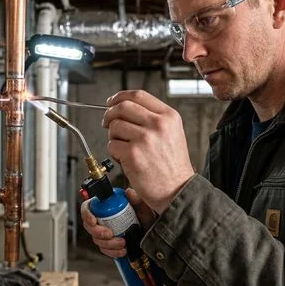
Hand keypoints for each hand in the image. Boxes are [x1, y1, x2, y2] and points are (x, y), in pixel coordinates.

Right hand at [80, 188, 155, 257]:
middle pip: (89, 226)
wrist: (153, 236)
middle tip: (109, 234)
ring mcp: (105, 232)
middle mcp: (104, 219)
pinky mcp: (109, 244)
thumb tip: (129, 192)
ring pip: (96, 239)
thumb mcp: (144, 209)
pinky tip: (122, 250)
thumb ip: (138, 200)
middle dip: (97, 232)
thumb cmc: (147, 221)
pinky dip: (112, 252)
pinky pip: (104, 249)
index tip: (94, 221)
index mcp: (107, 207)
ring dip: (108, 243)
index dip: (87, 214)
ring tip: (122, 243)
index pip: (88, 207)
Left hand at [102, 90, 194, 213]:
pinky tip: (126, 160)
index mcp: (168, 116)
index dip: (120, 96)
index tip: (111, 101)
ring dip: (114, 137)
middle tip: (107, 123)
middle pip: (122, 107)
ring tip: (125, 148)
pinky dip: (114, 153)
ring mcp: (145, 138)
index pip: (138, 95)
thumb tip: (124, 107)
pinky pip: (112, 145)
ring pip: (114, 126)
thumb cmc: (172, 165)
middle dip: (109, 114)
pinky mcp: (133, 154)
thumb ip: (152, 117)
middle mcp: (158, 124)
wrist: (177, 190)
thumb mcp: (172, 133)